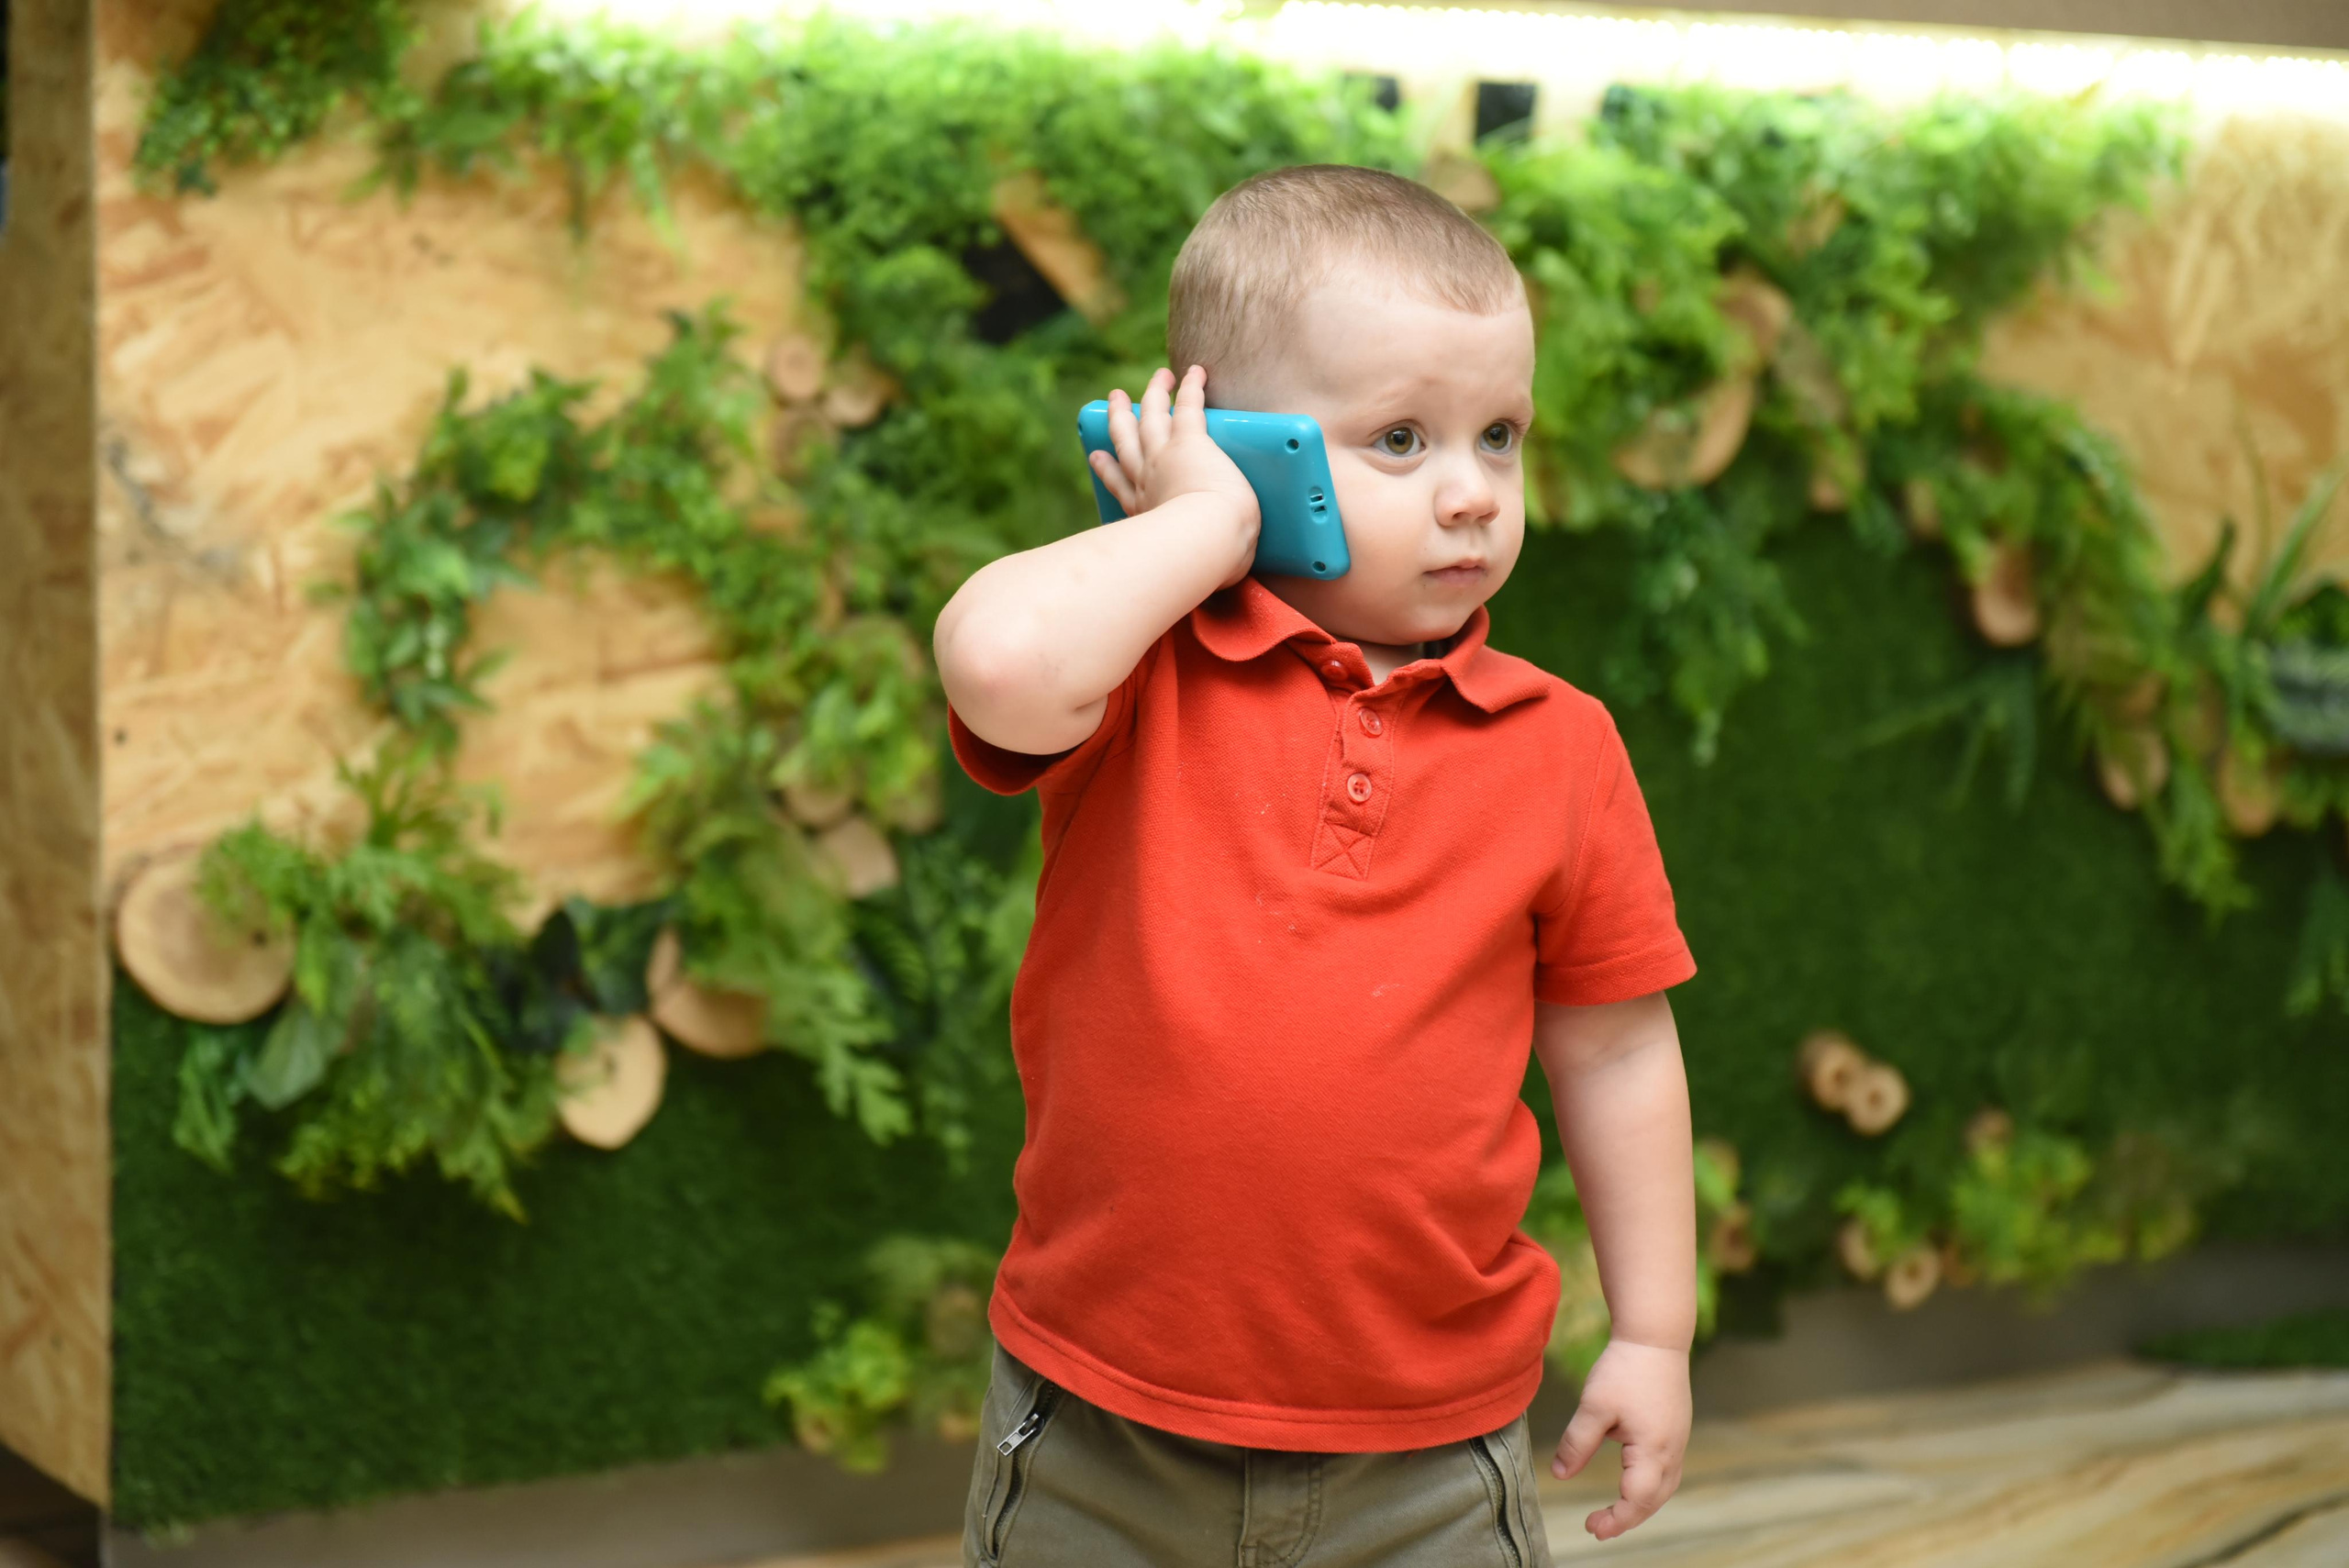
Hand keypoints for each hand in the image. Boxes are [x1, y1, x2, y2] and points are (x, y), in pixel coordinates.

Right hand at [1090, 365, 1259, 588]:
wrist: (1204, 541)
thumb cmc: (1203, 564)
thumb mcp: (1194, 569)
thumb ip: (1202, 568)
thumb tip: (1220, 575)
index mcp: (1142, 512)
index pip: (1121, 486)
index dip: (1107, 469)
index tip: (1098, 456)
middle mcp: (1146, 481)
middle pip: (1127, 441)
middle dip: (1120, 419)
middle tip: (1115, 400)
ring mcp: (1163, 457)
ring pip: (1152, 417)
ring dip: (1153, 394)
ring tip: (1156, 377)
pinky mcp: (1189, 441)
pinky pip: (1188, 406)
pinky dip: (1189, 387)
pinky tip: (1191, 372)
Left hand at [1550, 1339, 1689, 1540]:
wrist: (1656, 1337)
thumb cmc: (1626, 1369)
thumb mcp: (1594, 1406)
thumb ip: (1577, 1443)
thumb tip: (1560, 1474)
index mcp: (1654, 1450)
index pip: (1637, 1500)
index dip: (1616, 1519)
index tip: (1591, 1527)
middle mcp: (1672, 1451)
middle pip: (1654, 1500)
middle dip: (1627, 1518)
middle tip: (1596, 1525)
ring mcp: (1677, 1441)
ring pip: (1663, 1487)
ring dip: (1640, 1504)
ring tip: (1613, 1512)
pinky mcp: (1675, 1429)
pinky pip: (1666, 1471)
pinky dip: (1649, 1486)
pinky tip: (1632, 1482)